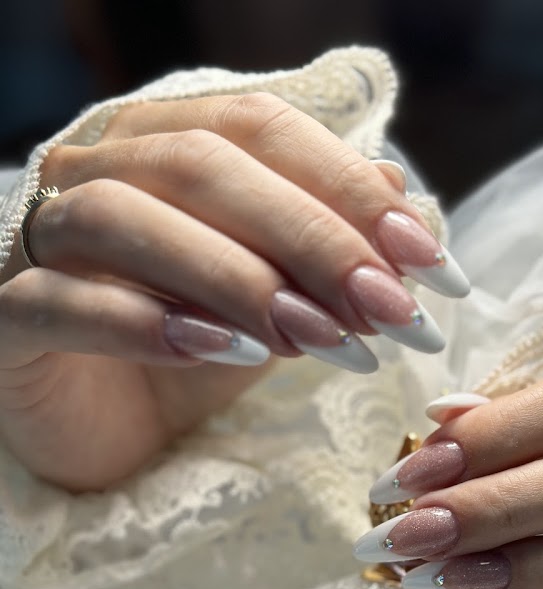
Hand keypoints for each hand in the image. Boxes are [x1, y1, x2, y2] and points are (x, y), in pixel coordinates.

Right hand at [0, 93, 467, 490]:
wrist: (108, 432)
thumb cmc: (194, 354)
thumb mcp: (278, 300)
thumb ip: (327, 245)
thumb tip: (401, 194)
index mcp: (164, 147)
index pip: (260, 130)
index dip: (349, 187)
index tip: (428, 259)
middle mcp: (95, 172)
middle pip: (202, 165)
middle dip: (311, 236)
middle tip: (387, 308)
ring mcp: (38, 242)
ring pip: (124, 219)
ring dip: (234, 276)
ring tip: (314, 339)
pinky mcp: (5, 318)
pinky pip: (59, 300)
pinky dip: (139, 321)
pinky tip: (217, 353)